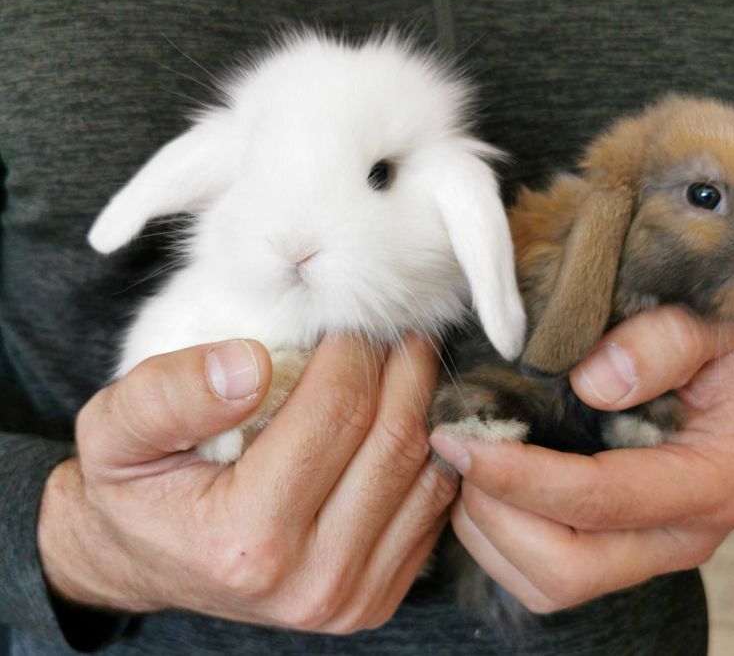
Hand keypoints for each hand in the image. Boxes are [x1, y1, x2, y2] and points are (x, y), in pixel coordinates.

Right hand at [38, 334, 455, 632]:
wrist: (149, 561)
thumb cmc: (137, 489)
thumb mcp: (113, 431)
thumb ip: (168, 393)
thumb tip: (250, 364)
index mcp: (246, 539)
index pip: (336, 412)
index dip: (352, 350)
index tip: (346, 320)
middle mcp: (309, 581)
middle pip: (393, 441)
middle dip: (400, 369)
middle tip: (390, 330)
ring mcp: (350, 598)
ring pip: (425, 473)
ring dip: (422, 407)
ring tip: (399, 366)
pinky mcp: (376, 599)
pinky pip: (434, 508)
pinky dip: (427, 454)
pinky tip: (400, 419)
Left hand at [430, 306, 733, 612]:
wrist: (723, 377)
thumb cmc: (712, 347)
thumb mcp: (708, 322)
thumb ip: (666, 341)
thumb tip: (594, 384)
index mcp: (714, 482)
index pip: (601, 498)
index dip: (521, 475)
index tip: (460, 440)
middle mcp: (684, 538)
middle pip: (570, 569)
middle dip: (497, 513)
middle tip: (459, 450)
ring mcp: (649, 557)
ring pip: (547, 586)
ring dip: (488, 530)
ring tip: (466, 464)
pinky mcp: (615, 561)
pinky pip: (538, 582)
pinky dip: (494, 540)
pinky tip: (482, 484)